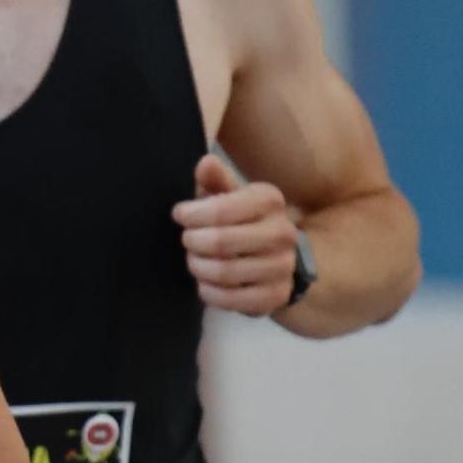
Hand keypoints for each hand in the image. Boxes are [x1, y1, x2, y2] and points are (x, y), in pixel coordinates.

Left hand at [172, 153, 300, 315]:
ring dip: (199, 267)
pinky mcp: (276, 296)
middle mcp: (283, 232)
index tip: (180, 215)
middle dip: (193, 242)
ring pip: (225, 272)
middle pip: (221, 242)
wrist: (276, 256)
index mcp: (270, 200)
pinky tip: (204, 283)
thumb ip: (215, 179)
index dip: (192, 215)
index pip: (222, 209)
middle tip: (187, 241)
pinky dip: (210, 292)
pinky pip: (233, 300)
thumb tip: (205, 162)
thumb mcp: (229, 195)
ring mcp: (282, 266)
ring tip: (194, 261)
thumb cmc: (241, 219)